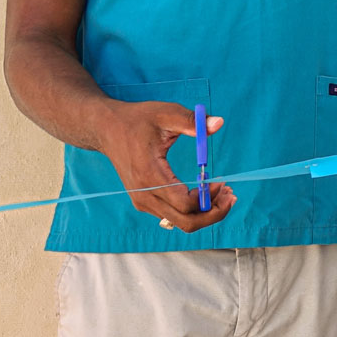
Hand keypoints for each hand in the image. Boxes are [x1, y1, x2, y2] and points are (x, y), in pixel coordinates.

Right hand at [96, 101, 234, 230]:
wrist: (106, 128)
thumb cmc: (137, 120)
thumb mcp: (166, 114)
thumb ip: (193, 122)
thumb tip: (219, 123)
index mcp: (150, 176)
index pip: (184, 204)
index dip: (208, 198)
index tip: (222, 182)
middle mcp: (144, 195)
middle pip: (185, 222)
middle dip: (213, 213)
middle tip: (230, 195)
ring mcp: (143, 201)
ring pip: (180, 222)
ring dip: (205, 212)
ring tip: (222, 192)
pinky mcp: (144, 200)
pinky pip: (172, 215)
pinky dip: (192, 210)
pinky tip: (204, 192)